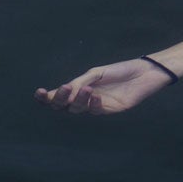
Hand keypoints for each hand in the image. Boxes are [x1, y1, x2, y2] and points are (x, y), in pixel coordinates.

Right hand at [36, 58, 176, 114]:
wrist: (143, 72)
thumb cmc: (119, 70)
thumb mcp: (96, 73)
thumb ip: (80, 81)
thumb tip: (65, 91)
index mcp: (78, 88)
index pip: (56, 96)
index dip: (45, 97)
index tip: (39, 92)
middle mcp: (84, 99)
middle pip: (63, 106)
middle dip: (59, 100)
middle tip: (63, 90)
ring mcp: (96, 106)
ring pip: (78, 109)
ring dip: (79, 99)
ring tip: (86, 88)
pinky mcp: (110, 110)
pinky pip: (97, 111)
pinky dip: (94, 104)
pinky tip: (96, 96)